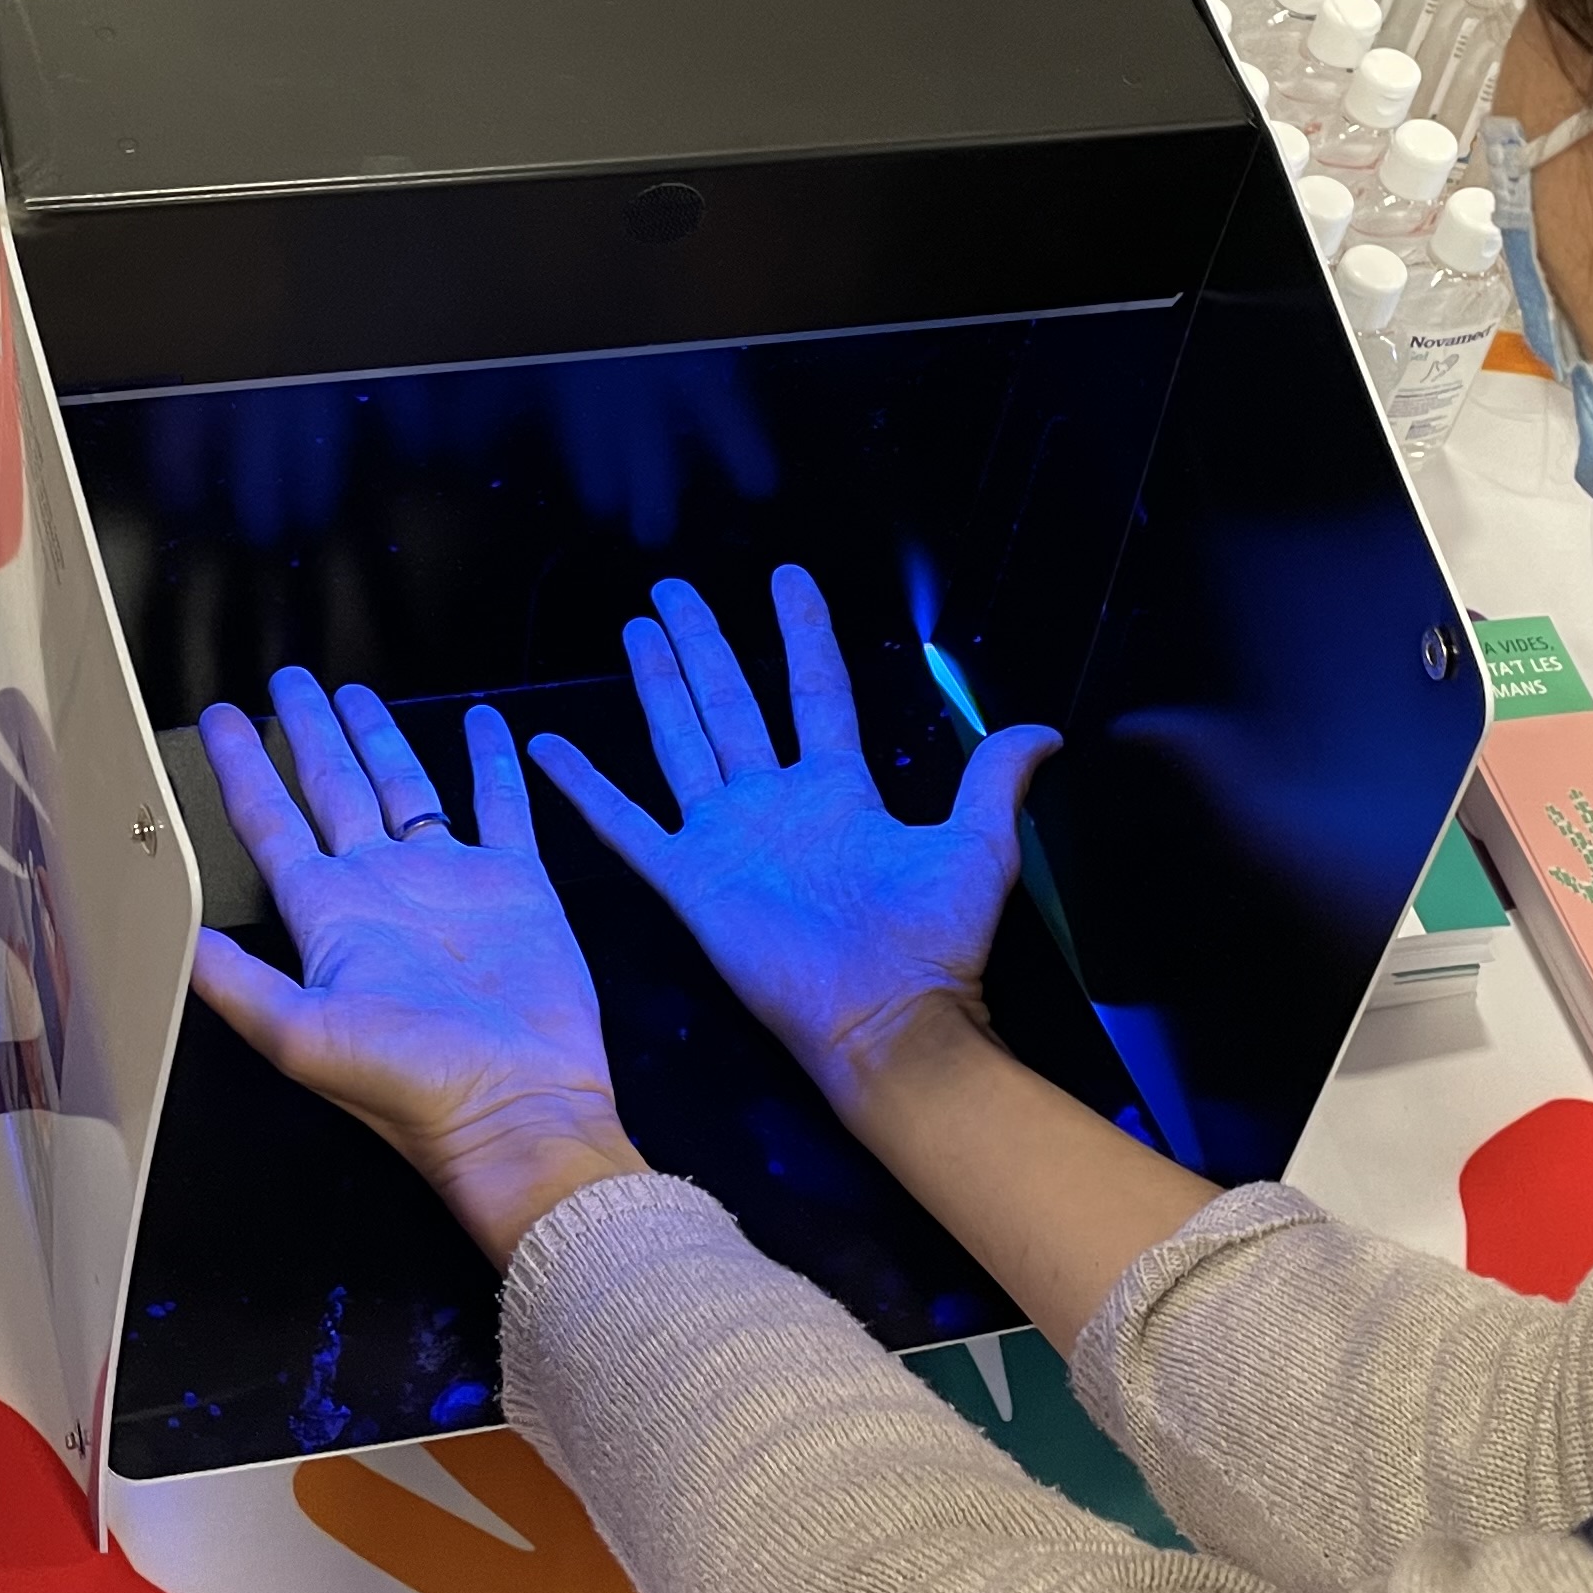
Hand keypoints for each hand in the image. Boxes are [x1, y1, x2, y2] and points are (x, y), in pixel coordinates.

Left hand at [189, 668, 643, 1262]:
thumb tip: (173, 935)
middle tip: (288, 680)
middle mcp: (381, 888)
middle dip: (309, 731)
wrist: (518, 1106)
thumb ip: (235, 984)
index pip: (270, 821)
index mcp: (328, 915)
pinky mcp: (515, 883)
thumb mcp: (303, 1037)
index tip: (220, 718)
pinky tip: (485, 725)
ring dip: (381, 736)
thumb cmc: (413, 1085)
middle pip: (332, 786)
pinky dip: (493, 762)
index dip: (243, 767)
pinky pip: (502, 806)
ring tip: (357, 692)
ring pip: (405, 785)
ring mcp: (448, 880)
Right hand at [530, 566, 1057, 1115]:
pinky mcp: (689, 880)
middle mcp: (774, 802)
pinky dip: (585, 788)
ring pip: (682, 741)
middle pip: (731, 702)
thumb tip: (1045, 731)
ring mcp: (726, 837)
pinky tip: (548, 749)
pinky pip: (626, 826)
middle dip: (705, 643)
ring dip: (659, 685)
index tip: (786, 577)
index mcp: (838, 789)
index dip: (802, 633)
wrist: (887, 1016)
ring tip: (637, 630)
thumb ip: (993, 780)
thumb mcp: (978, 846)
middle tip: (675, 591)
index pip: (814, 689)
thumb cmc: (933, 940)